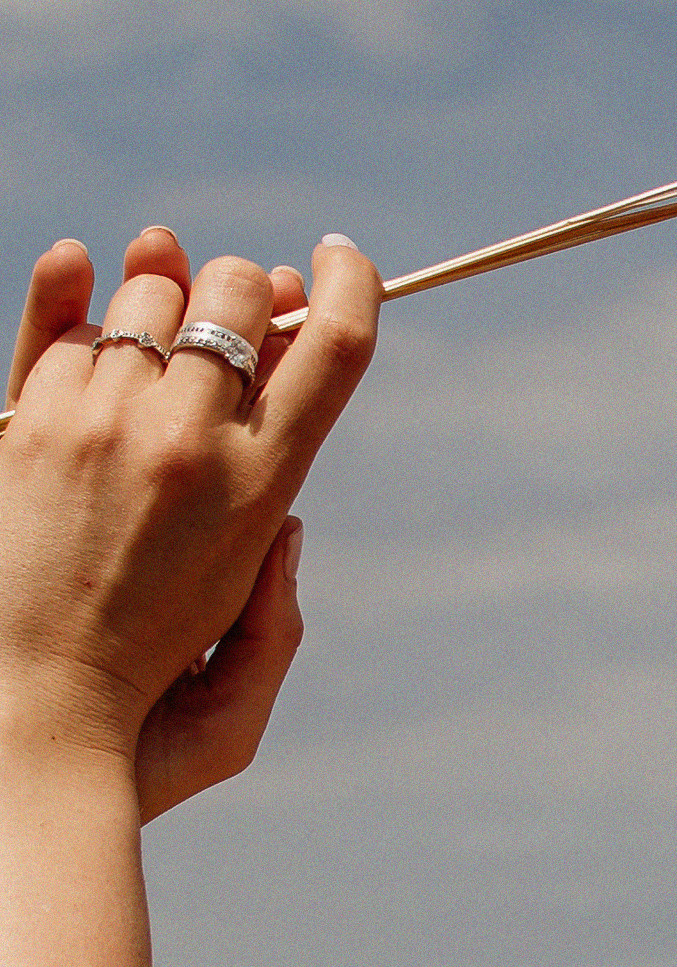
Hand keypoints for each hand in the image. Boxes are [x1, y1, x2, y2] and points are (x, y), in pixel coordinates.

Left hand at [0, 224, 377, 794]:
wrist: (28, 709)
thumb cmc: (144, 684)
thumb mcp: (245, 632)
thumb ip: (280, 547)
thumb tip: (284, 466)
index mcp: (262, 490)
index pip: (334, 344)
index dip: (354, 282)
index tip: (344, 257)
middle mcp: (188, 442)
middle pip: (238, 292)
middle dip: (243, 289)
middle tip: (234, 317)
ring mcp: (102, 423)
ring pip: (148, 290)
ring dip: (158, 299)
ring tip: (152, 340)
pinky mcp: (29, 421)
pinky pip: (66, 324)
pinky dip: (74, 299)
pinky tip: (83, 279)